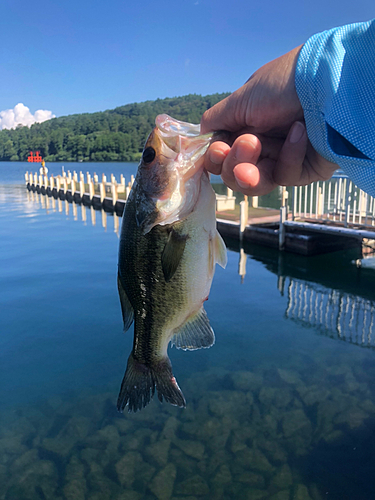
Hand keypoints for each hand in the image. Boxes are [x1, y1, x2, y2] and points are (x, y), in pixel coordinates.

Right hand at [200, 46, 336, 195]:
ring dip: (251, 172)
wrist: (326, 84)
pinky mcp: (303, 171)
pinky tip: (298, 132)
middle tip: (248, 144)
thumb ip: (217, 119)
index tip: (219, 151)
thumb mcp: (241, 98)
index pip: (222, 157)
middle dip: (234, 164)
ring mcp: (282, 159)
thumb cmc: (282, 84)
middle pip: (234, 175)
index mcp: (245, 128)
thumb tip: (202, 132)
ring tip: (258, 149)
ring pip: (255, 184)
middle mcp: (262, 146)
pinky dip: (289, 154)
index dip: (217, 160)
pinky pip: (286, 175)